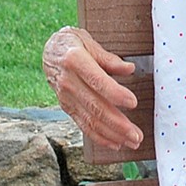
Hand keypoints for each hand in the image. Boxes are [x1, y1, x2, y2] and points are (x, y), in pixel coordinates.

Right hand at [42, 26, 141, 149]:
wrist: (49, 52)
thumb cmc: (73, 44)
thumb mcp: (90, 42)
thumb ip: (109, 59)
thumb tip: (130, 69)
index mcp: (75, 61)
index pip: (97, 81)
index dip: (115, 94)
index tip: (133, 102)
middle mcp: (69, 82)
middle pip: (95, 107)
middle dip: (118, 124)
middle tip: (136, 134)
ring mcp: (66, 98)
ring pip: (90, 120)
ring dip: (113, 134)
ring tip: (132, 141)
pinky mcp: (67, 108)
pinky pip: (83, 125)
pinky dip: (99, 137)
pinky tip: (115, 143)